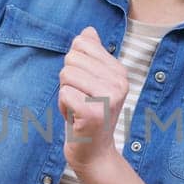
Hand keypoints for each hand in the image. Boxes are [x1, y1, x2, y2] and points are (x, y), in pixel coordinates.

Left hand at [57, 28, 127, 175]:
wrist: (94, 153)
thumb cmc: (89, 114)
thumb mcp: (92, 82)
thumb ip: (91, 55)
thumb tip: (88, 31)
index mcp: (119, 72)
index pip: (81, 44)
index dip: (73, 65)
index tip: (83, 86)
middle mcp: (119, 83)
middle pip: (71, 59)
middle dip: (67, 81)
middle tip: (79, 100)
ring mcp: (109, 98)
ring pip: (66, 75)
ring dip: (65, 94)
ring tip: (78, 108)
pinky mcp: (95, 114)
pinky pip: (65, 94)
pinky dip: (63, 107)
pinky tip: (75, 118)